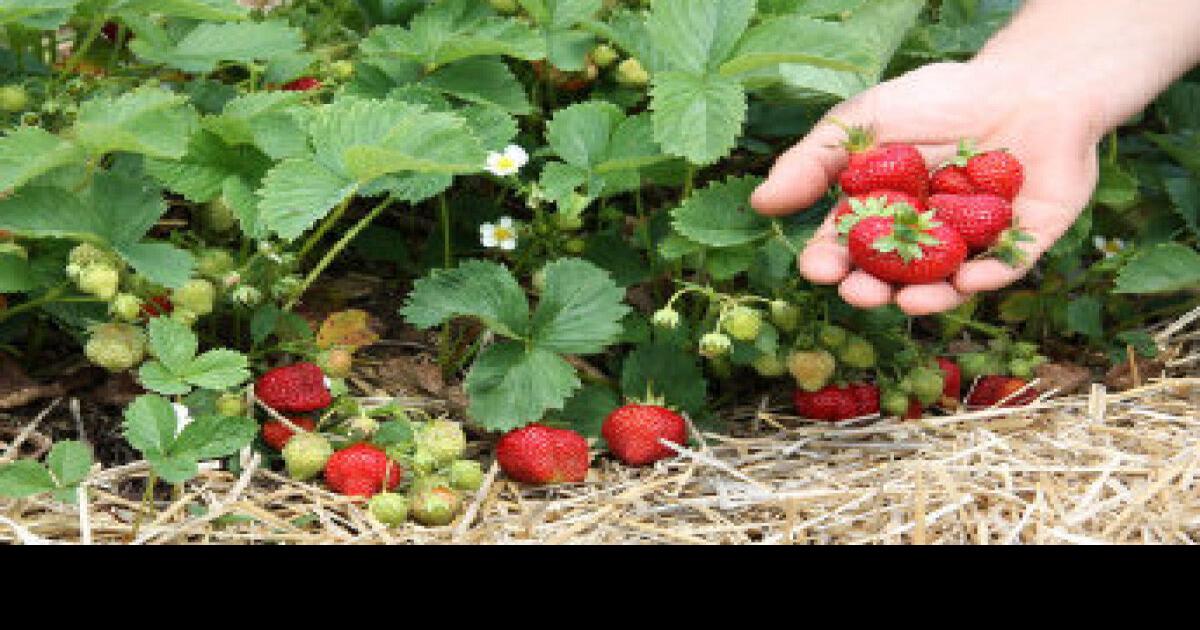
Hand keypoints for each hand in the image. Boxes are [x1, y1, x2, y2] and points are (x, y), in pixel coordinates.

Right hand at [750, 61, 1103, 315]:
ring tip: (910, 302)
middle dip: (874, 289)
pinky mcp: (1025, 241)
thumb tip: (761, 203)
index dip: (830, 262)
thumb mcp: (864, 121)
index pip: (847, 248)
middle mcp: (923, 241)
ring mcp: (973, 246)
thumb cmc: (939, 99)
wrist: (1026, 78)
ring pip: (946, 283)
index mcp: (881, 216)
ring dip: (927, 297)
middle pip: (892, 275)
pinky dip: (988, 276)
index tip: (818, 269)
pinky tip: (968, 281)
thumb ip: (814, 162)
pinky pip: (1006, 267)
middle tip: (860, 293)